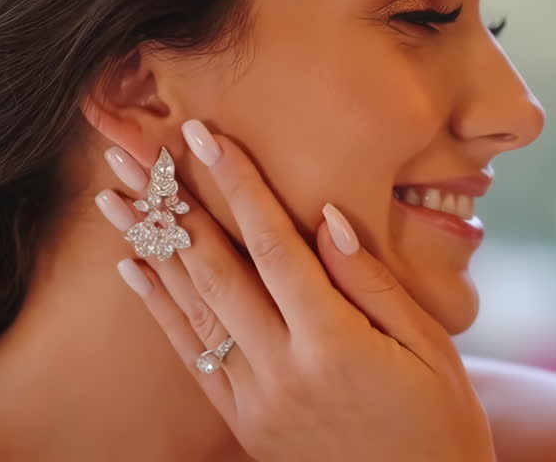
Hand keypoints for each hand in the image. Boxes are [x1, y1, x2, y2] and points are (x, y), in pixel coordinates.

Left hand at [94, 120, 495, 461]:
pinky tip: (137, 268)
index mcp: (334, 343)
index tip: (204, 134)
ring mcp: (255, 400)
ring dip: (152, 247)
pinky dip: (161, 309)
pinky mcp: (244, 422)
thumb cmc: (442, 421)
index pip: (274, 245)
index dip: (238, 184)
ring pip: (192, 309)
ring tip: (113, 198)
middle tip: (132, 153)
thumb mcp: (428, 346)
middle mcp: (282, 370)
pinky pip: (191, 356)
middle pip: (216, 269)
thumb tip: (326, 218)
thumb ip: (371, 282)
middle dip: (173, 204)